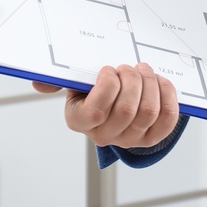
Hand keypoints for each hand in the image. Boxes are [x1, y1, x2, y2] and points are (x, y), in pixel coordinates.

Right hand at [32, 62, 179, 149]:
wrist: (116, 105)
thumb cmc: (95, 91)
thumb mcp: (76, 83)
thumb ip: (59, 81)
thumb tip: (39, 83)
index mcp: (80, 121)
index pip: (96, 110)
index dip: (109, 85)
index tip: (109, 69)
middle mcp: (103, 135)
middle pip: (127, 109)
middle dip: (133, 80)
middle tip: (130, 67)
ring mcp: (129, 139)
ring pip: (148, 112)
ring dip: (150, 84)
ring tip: (145, 71)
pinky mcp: (152, 138)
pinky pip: (167, 118)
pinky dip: (167, 96)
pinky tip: (159, 83)